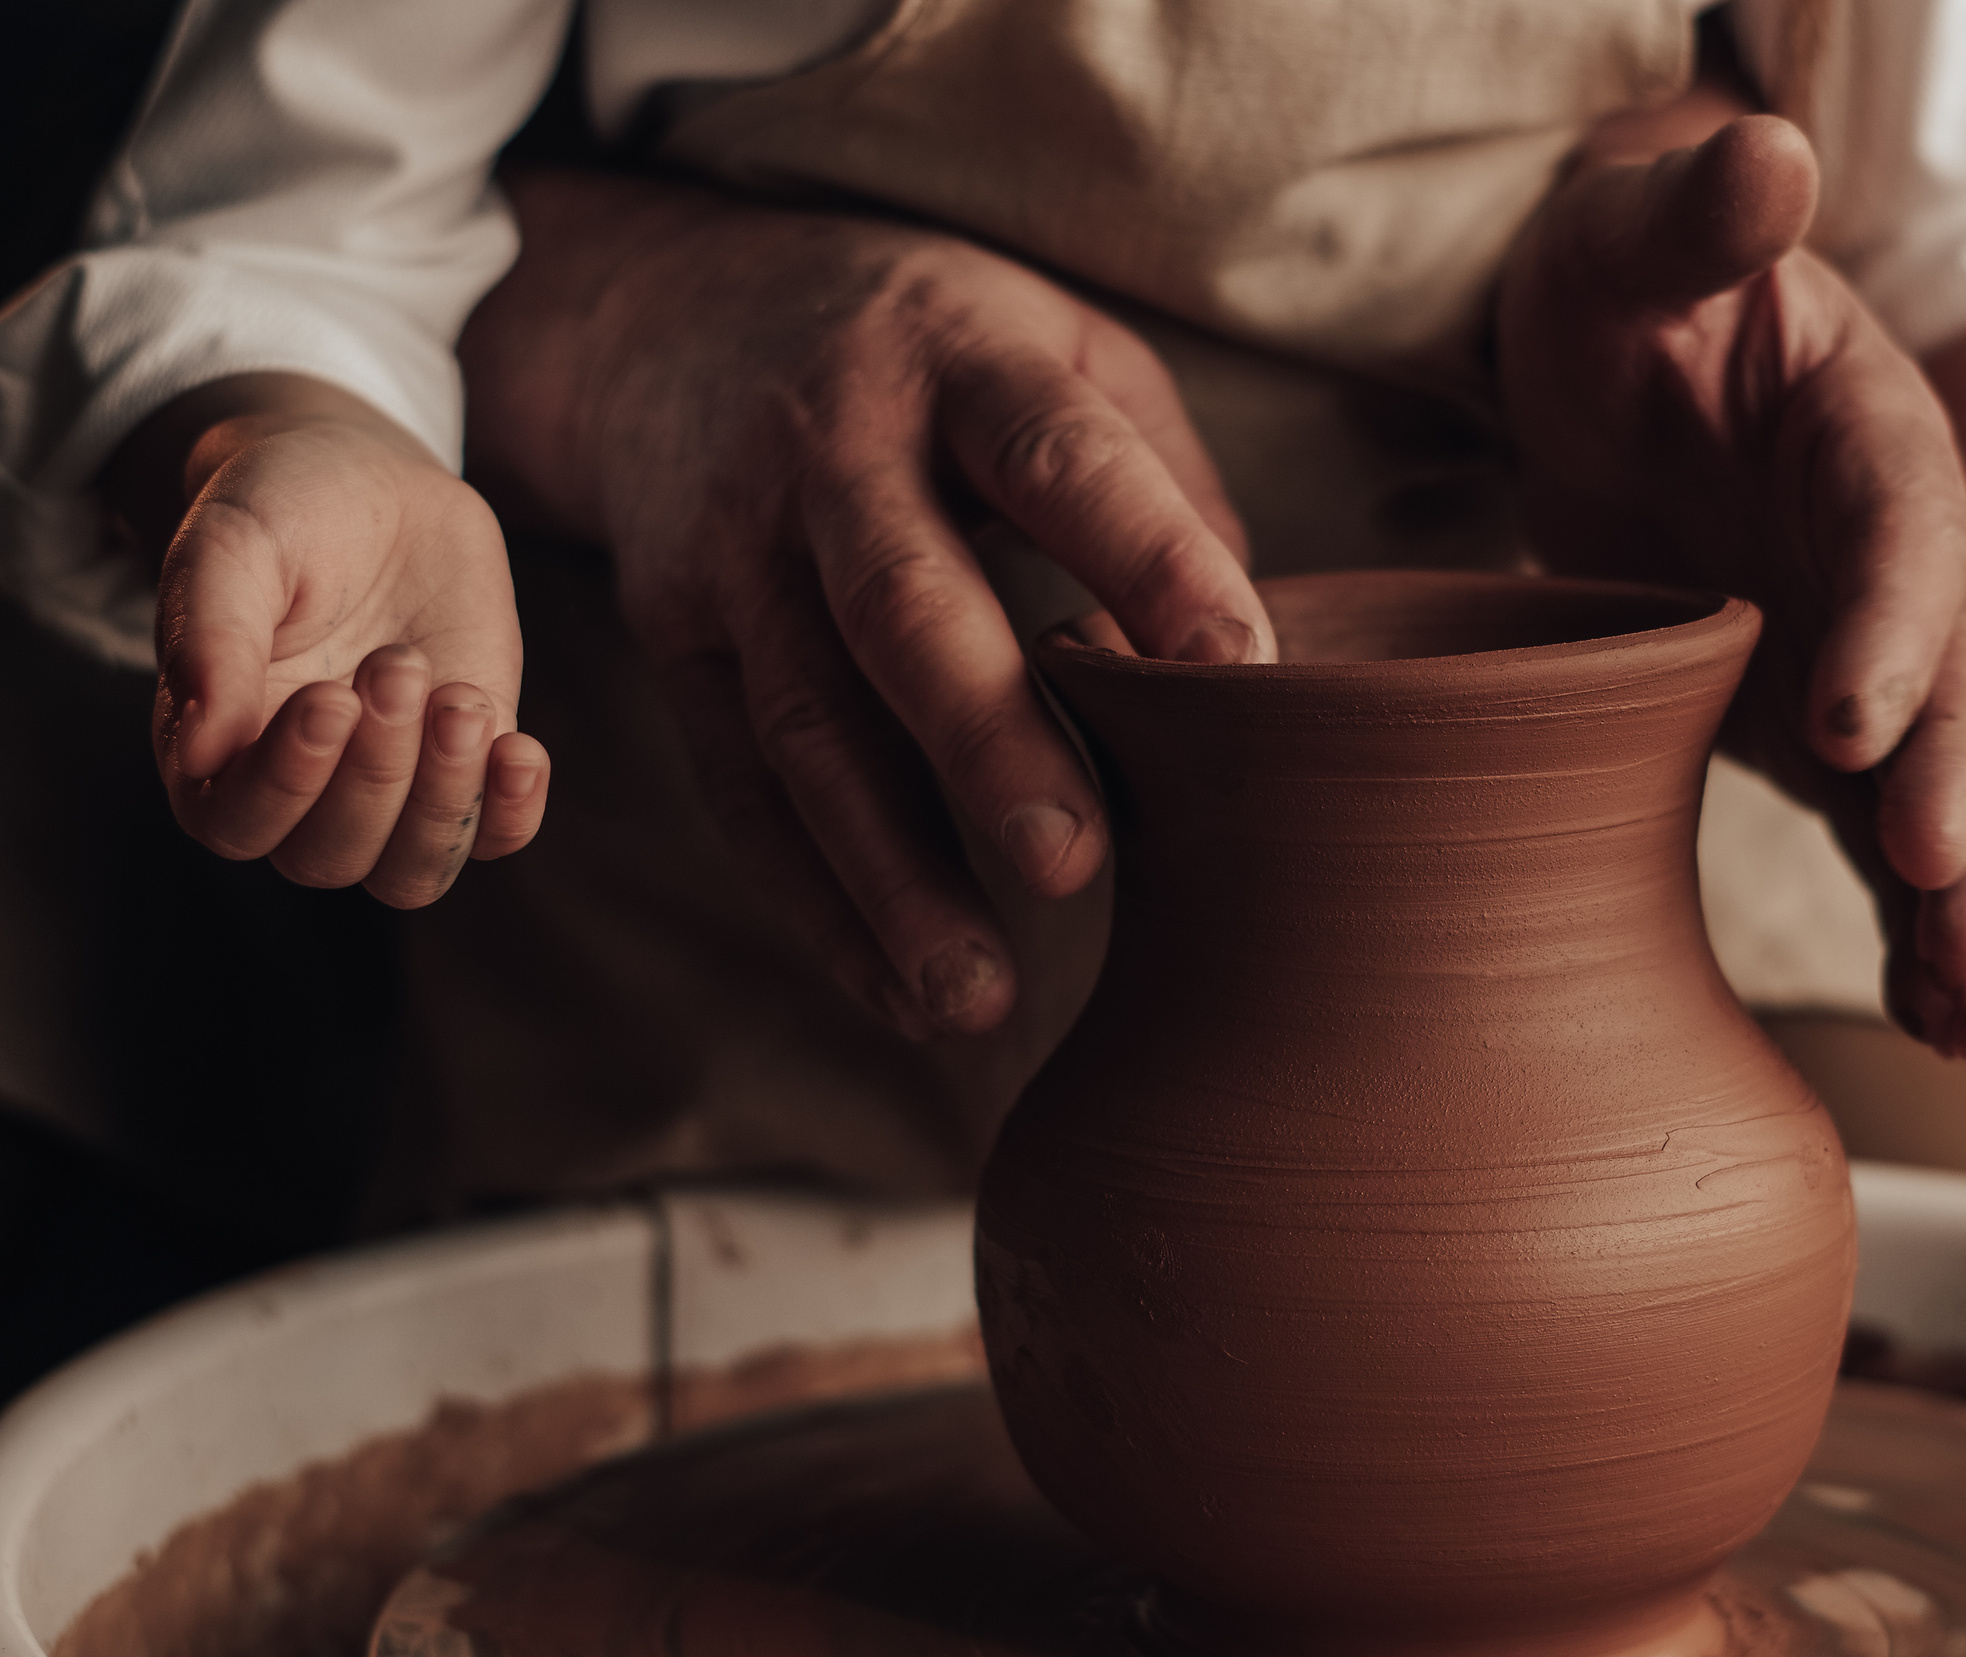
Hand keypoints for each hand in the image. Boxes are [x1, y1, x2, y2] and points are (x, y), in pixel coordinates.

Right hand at [126, 377, 550, 906]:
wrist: (374, 482)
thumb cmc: (282, 513)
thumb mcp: (232, 551)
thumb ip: (210, 641)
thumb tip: (199, 750)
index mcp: (212, 750)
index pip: (237, 825)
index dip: (287, 782)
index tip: (331, 697)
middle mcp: (297, 788)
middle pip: (329, 859)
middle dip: (377, 772)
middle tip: (399, 666)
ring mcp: (388, 783)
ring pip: (410, 873)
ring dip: (444, 802)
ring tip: (460, 702)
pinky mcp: (465, 763)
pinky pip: (493, 838)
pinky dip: (511, 812)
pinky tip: (518, 750)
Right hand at [461, 171, 1271, 1038]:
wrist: (676, 315)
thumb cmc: (937, 356)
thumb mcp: (1059, 346)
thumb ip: (1163, 487)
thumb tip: (1258, 673)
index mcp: (961, 359)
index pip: (1061, 458)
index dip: (1150, 560)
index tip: (1242, 673)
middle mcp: (831, 448)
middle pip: (901, 603)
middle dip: (984, 738)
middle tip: (1072, 863)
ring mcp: (735, 547)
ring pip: (806, 724)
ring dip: (889, 873)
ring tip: (976, 999)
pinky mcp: (676, 636)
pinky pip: (738, 786)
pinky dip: (815, 901)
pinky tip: (895, 993)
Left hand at [1497, 114, 1965, 1039]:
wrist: (1591, 369)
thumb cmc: (1610, 289)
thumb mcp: (1630, 238)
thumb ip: (1695, 218)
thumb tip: (1764, 159)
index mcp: (1872, 430)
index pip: (1904, 528)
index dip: (1892, 624)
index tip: (1850, 722)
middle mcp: (1896, 551)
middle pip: (1960, 675)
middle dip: (1964, 789)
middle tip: (1949, 901)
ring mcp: (1868, 644)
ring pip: (1943, 773)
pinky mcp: (1822, 716)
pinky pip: (1879, 819)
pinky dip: (1912, 910)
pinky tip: (1935, 1006)